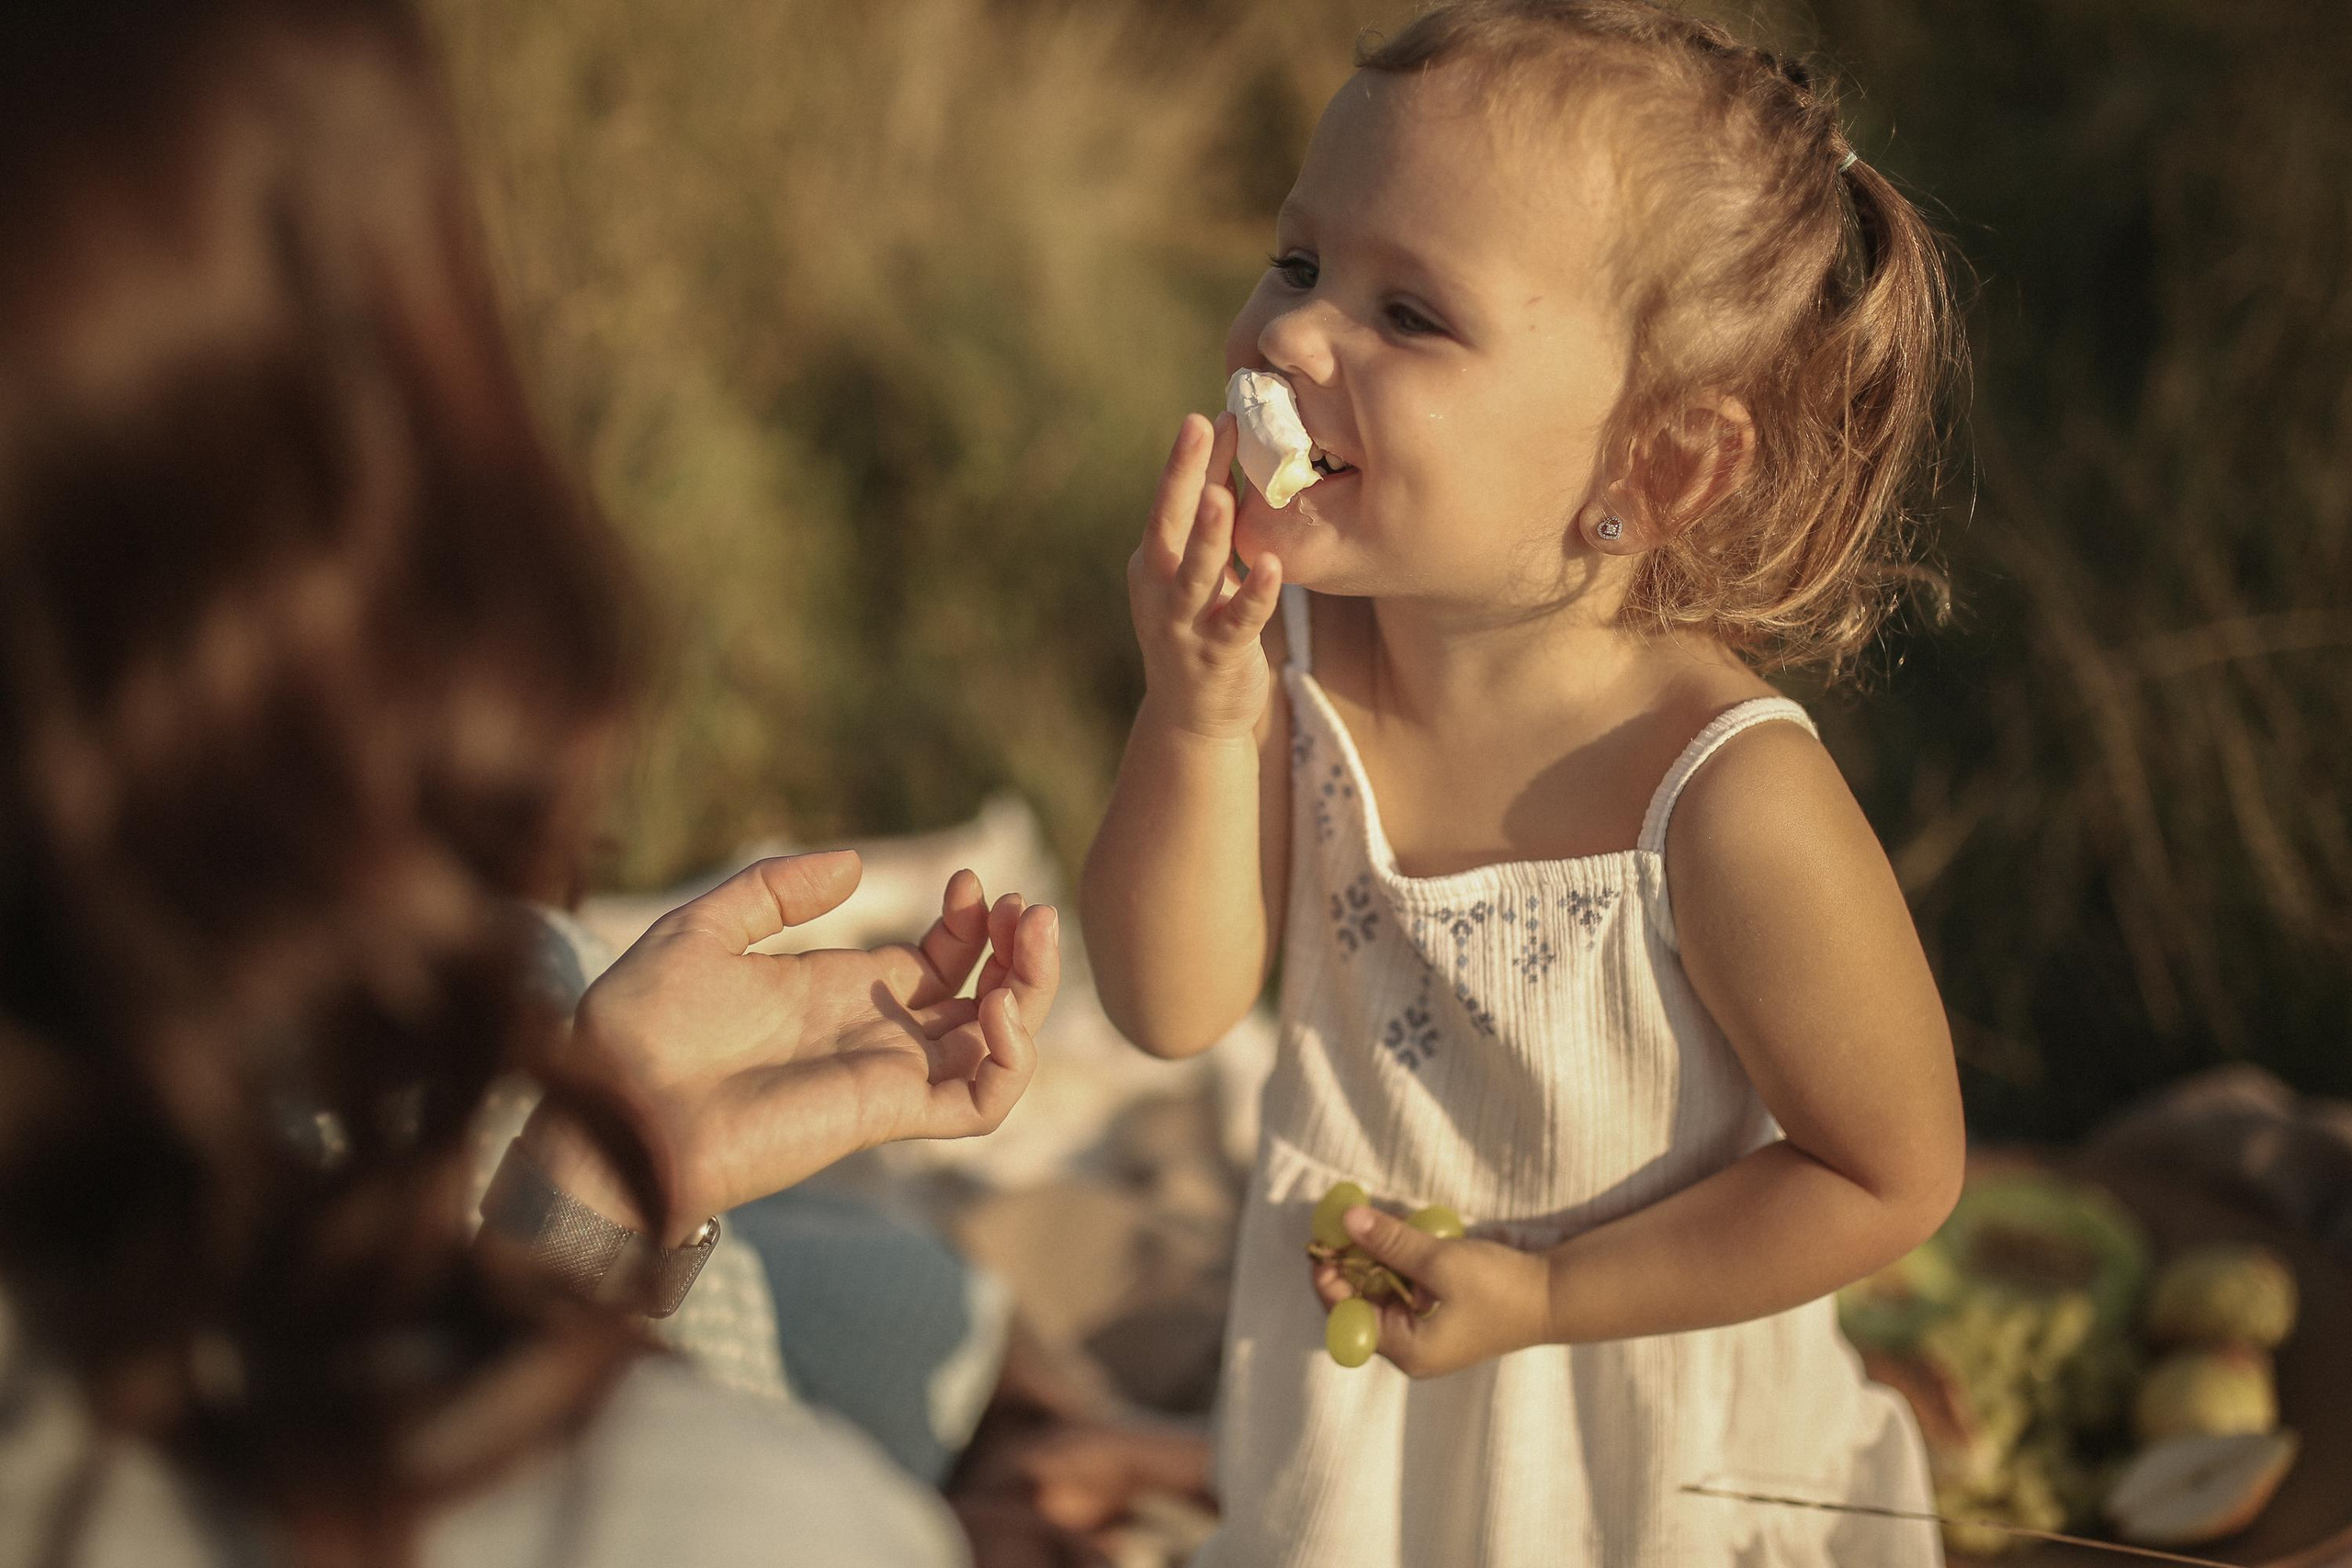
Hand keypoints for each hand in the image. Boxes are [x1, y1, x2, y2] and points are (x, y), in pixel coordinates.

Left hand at [520, 849, 1057, 1241]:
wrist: (610, 1106)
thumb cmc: (638, 1028)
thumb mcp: (703, 930)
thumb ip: (777, 891)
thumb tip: (856, 865)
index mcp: (841, 993)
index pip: (940, 963)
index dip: (970, 923)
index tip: (966, 882)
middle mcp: (877, 1036)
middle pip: (985, 999)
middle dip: (1020, 951)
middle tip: (1025, 907)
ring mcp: (887, 1075)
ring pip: (1000, 1048)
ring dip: (1034, 993)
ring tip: (1029, 940)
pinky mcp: (886, 1113)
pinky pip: (981, 1103)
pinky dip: (1012, 1060)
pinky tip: (999, 1008)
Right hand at [1127, 412, 1283, 741]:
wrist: (1191, 718)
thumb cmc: (1200, 631)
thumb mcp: (1196, 576)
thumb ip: (1207, 529)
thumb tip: (1229, 461)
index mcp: (1153, 561)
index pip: (1168, 500)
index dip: (1186, 459)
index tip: (1208, 413)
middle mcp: (1159, 588)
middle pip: (1167, 523)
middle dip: (1183, 474)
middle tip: (1201, 424)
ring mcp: (1183, 624)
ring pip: (1195, 573)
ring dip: (1208, 532)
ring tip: (1219, 494)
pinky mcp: (1216, 656)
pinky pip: (1237, 621)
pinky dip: (1254, 595)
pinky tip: (1274, 568)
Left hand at [1309, 1206, 1553, 1378]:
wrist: (1552, 1296)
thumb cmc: (1498, 1288)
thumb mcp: (1439, 1260)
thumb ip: (1390, 1242)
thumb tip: (1347, 1219)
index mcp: (1405, 1350)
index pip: (1345, 1315)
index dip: (1329, 1276)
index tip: (1323, 1238)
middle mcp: (1410, 1350)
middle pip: (1360, 1304)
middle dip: (1352, 1262)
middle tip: (1348, 1222)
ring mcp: (1425, 1335)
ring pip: (1381, 1293)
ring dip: (1376, 1259)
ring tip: (1377, 1225)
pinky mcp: (1439, 1317)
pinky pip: (1404, 1290)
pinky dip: (1399, 1264)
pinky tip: (1405, 1237)